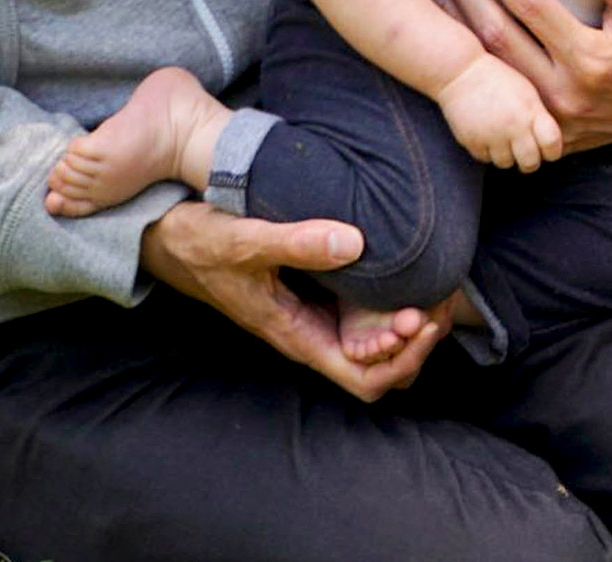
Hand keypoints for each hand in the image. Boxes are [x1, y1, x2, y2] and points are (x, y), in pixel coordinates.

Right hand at [139, 201, 443, 401]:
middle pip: (381, 368)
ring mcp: (317, 315)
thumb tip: (353, 242)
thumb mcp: (244, 240)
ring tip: (437, 291)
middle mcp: (311, 333)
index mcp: (296, 335)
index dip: (399, 359)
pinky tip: (414, 276)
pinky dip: (394, 303)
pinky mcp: (319, 292)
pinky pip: (367, 314)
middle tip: (441, 303)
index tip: (418, 321)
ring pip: (378, 344)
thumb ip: (294, 241)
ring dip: (411, 326)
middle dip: (417, 345)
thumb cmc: (200, 242)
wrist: (170, 234)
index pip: (362, 378)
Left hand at [423, 0, 611, 152]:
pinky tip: (456, 35)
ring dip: (459, 26)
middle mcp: (565, 93)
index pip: (529, 4)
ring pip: (492, 67)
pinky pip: (503, 94)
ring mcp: (552, 119)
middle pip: (498, 35)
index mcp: (591, 58)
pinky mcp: (547, 133)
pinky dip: (477, 63)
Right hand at [436, 54, 561, 170]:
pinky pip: (485, 158)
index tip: (549, 150)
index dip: (553, 151)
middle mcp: (513, 127)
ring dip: (508, 156)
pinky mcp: (472, 142)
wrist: (461, 71)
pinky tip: (487, 137)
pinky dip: (488, 152)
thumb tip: (548, 142)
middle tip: (527, 153)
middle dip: (531, 161)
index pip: (552, 145)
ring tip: (504, 141)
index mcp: (531, 111)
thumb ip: (539, 117)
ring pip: (506, 164)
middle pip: (530, 163)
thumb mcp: (527, 92)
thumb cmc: (498, 78)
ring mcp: (491, 136)